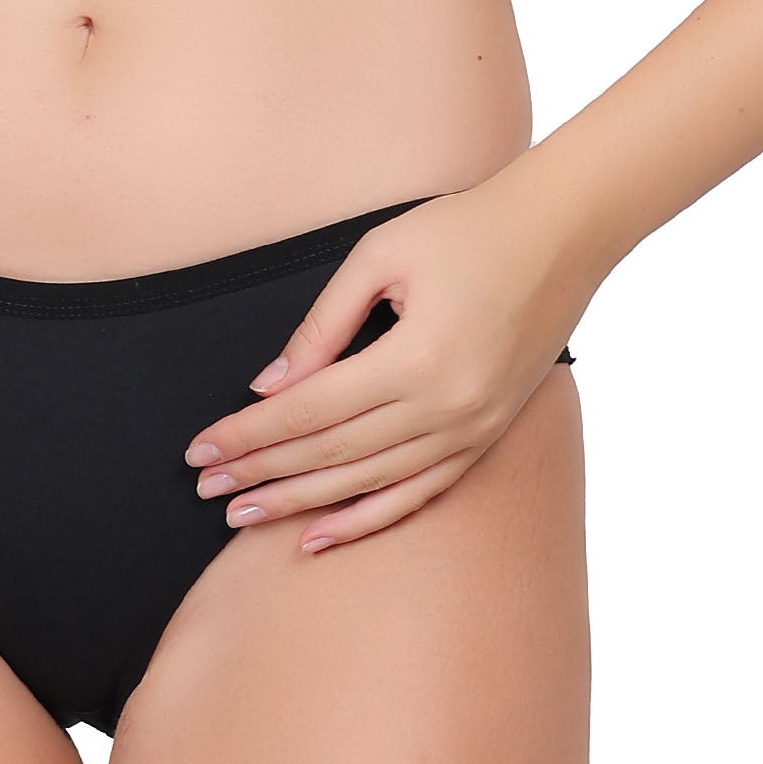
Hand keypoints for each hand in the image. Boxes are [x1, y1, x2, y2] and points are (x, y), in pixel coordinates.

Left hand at [181, 171, 591, 552]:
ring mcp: (472, 429)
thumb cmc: (465, 228)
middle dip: (262, 472)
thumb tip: (270, 387)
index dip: (249, 435)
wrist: (562, 233)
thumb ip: (322, 325)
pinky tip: (321, 535)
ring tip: (244, 515)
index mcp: (415, 358)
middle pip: (333, 453)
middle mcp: (446, 407)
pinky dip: (367, 518)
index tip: (200, 451)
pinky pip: (419, 491)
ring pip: (370, 482)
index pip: (309, 410)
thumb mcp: (380, 256)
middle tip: (206, 489)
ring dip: (302, 503)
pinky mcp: (487, 435)